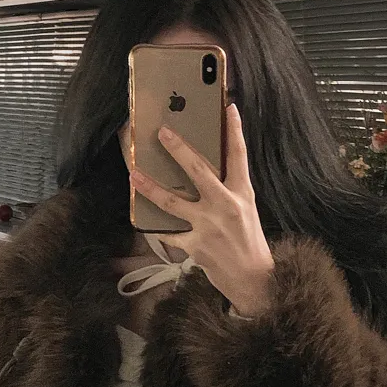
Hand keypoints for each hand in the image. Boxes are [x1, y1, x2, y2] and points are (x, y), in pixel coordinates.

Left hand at [130, 104, 274, 315]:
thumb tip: (208, 170)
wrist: (253, 278)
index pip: (239, 156)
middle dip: (179, 150)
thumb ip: (229, 189)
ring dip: (151, 188)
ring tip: (134, 176)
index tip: (228, 108)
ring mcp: (208, 226)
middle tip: (162, 132)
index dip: (234, 131)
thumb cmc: (249, 241)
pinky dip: (157, 228)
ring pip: (173, 202)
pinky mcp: (195, 246)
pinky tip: (142, 221)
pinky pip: (169, 234)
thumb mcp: (246, 209)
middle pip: (199, 171)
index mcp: (242, 194)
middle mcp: (225, 206)